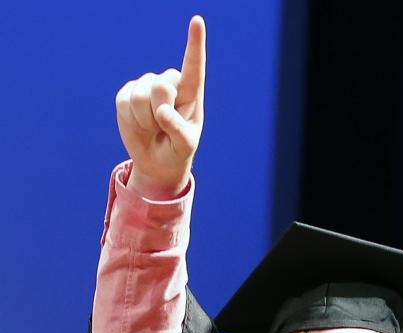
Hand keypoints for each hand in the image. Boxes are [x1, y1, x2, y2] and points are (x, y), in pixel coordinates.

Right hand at [115, 15, 205, 195]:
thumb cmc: (178, 151)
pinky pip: (124, 102)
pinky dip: (131, 120)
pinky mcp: (127, 92)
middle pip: (161, 88)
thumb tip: (163, 113)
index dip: (194, 43)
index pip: (193, 66)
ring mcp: (147, 85)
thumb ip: (178, 130)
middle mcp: (169, 83)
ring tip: (153, 128)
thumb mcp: (185, 146)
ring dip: (145, 120)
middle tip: (163, 128)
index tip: (197, 21)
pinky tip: (139, 125)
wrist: (157, 161)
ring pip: (141, 96)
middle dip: (159, 113)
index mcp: (191, 93)